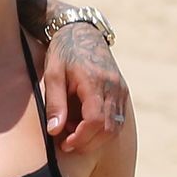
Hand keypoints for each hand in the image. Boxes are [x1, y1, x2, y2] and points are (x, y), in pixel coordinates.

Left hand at [41, 21, 127, 153]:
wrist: (83, 33)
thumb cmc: (64, 53)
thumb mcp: (53, 74)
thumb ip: (54, 103)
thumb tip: (54, 131)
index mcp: (95, 81)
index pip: (95, 120)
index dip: (81, 137)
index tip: (65, 143)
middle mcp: (114, 87)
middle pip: (108, 128)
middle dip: (87, 142)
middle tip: (67, 144)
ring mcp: (121, 90)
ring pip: (115, 127)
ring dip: (95, 138)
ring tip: (74, 132)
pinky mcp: (122, 93)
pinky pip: (117, 120)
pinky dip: (102, 129)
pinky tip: (84, 124)